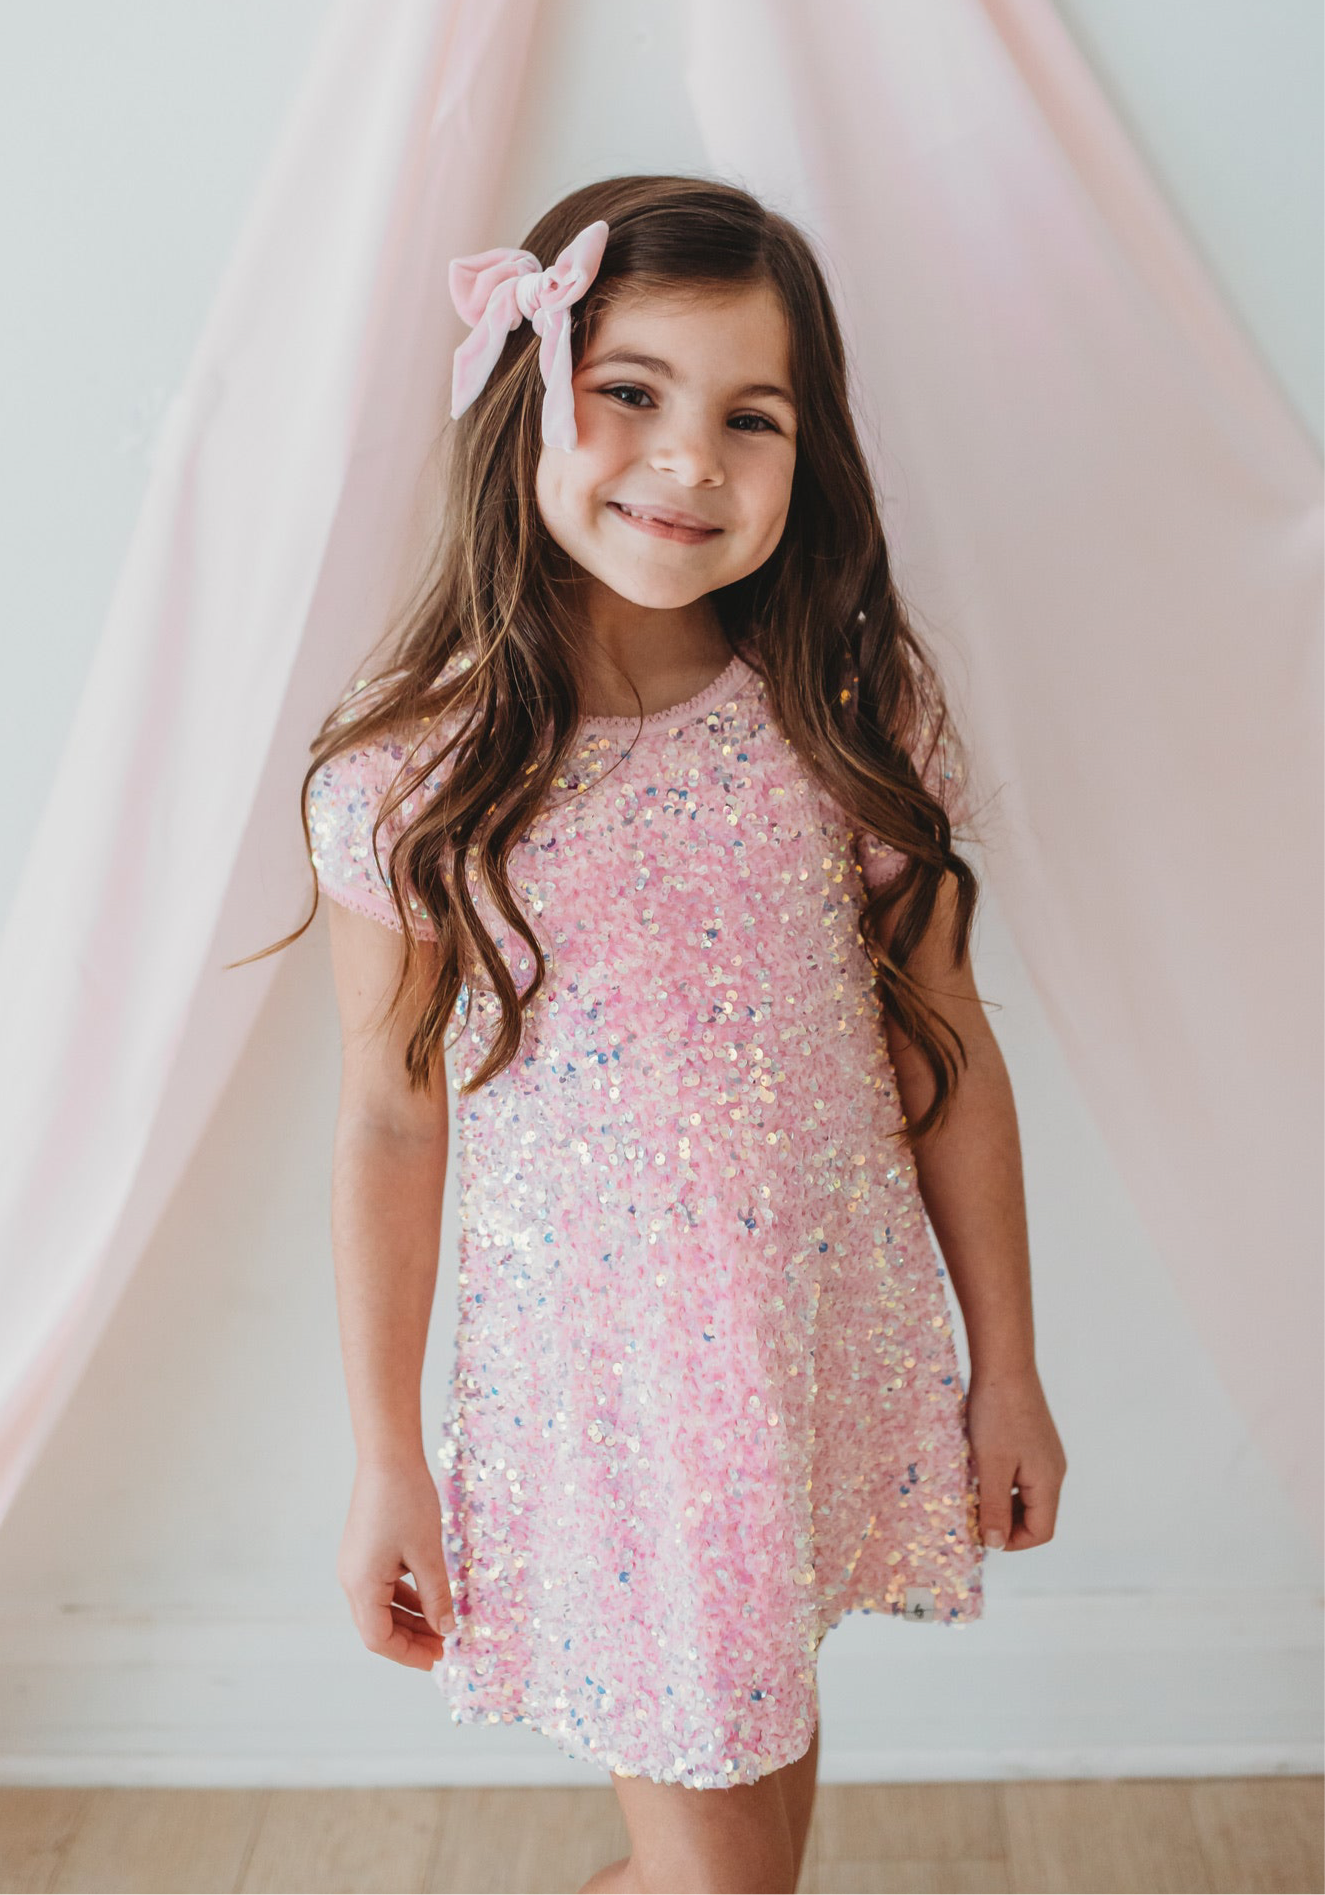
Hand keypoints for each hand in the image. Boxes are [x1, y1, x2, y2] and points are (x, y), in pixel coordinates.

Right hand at [336, 1453, 455, 1668]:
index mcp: (362, 1584)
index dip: (408, 1654)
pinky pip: (382, 1586)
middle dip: (411, 1640)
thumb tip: (446, 1629)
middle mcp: (351, 1579)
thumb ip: (436, 1596)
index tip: (438, 1658)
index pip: (379, 1639)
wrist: (388, 1456)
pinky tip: (428, 1599)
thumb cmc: (407, 1502)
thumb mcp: (428, 1554)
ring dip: (409, 1620)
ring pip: (380, 1607)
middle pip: (377, 1626)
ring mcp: (355, 1564)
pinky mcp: (364, 1551)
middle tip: (445, 1646)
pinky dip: (404, 1598)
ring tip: (441, 1626)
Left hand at [966, 1364, 1066, 1551]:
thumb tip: (996, 1544)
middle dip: (1004, 1523)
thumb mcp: (991, 1465)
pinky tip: (978, 1471)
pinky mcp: (1032, 1441)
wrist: (1004, 1365)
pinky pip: (1020, 1475)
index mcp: (1049, 1481)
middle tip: (971, 1515)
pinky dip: (1000, 1482)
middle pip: (1035, 1516)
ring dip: (1000, 1502)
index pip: (1042, 1532)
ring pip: (1025, 1495)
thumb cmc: (996, 1414)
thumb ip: (994, 1507)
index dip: (1012, 1541)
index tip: (980, 1533)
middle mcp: (1053, 1471)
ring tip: (971, 1494)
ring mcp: (1043, 1455)